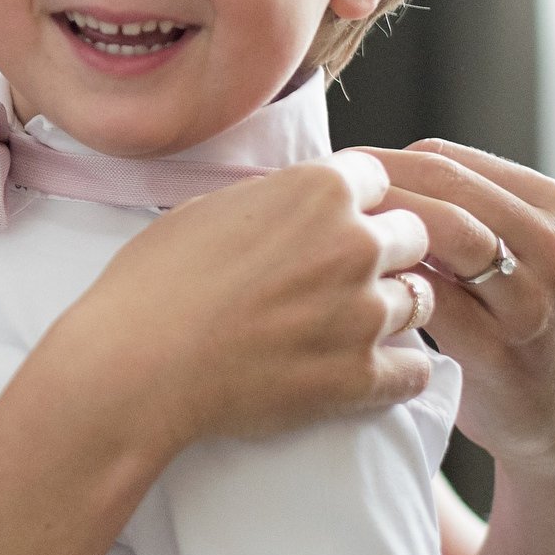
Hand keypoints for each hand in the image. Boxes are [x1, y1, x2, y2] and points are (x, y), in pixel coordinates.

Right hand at [55, 150, 433, 455]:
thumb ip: (270, 199)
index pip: (377, 178)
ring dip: (390, 310)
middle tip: (344, 276)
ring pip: (420, 300)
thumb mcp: (205, 209)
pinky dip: (397, 371)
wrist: (134, 368)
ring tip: (345, 326)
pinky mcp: (360, 377)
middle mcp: (354, 244)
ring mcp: (363, 313)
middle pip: (414, 235)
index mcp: (317, 191)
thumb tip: (294, 204)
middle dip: (387, 251)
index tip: (334, 223)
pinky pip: (415, 369)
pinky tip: (366, 370)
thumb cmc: (152, 286)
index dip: (356, 201)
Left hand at [356, 140, 554, 478]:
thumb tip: (355, 172)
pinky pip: (431, 302)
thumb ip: (451, 208)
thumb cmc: (505, 319)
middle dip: (368, 191)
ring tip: (325, 244)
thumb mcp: (504, 249)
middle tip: (309, 205)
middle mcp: (551, 245)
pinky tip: (349, 294)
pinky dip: (386, 288)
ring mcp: (531, 300)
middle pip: (443, 186)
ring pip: (446, 234)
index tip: (326, 181)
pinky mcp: (501, 350)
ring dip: (377, 232)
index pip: (443, 158)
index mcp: (548, 205)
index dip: (375, 165)